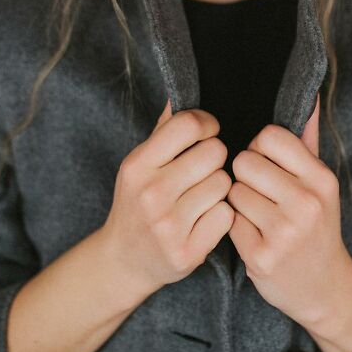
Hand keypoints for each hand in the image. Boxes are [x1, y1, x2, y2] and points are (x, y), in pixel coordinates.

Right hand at [101, 99, 234, 298]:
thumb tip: (181, 90)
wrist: (124, 260)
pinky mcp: (187, 253)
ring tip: (202, 196)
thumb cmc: (138, 202)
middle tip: (204, 169)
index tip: (208, 132)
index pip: (188, 125)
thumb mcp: (140, 163)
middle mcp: (151, 194)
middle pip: (214, 152)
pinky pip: (227, 216)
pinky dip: (222, 216)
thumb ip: (164, 128)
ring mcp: (168, 226)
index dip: (207, 124)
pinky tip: (205, 219)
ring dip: (220, 187)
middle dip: (215, 158)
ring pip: (224, 184)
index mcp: (138, 165)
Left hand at [226, 93, 350, 326]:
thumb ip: (308, 138)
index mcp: (321, 178)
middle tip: (257, 190)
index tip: (263, 161)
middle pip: (245, 161)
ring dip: (237, 200)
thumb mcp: (320, 183)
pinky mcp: (261, 257)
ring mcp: (284, 232)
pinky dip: (233, 224)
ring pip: (232, 190)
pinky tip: (250, 233)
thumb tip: (308, 93)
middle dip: (244, 174)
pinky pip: (227, 220)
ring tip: (255, 212)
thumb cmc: (316, 225)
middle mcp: (306, 203)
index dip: (258, 146)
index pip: (269, 136)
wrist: (325, 287)